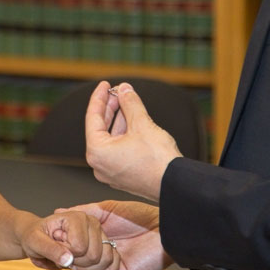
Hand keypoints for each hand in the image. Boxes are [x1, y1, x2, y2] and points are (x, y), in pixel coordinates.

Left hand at [15, 211, 119, 269]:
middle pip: (93, 255)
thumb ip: (50, 249)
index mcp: (75, 217)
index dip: (65, 254)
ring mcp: (100, 233)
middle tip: (63, 255)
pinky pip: (110, 265)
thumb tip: (68, 259)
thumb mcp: (34, 242)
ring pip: (104, 261)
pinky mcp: (104, 245)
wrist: (39, 238)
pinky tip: (83, 266)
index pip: (79, 247)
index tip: (56, 246)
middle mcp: (91, 222)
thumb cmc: (35, 236)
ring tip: (72, 259)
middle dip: (76, 263)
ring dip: (85, 268)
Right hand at [62, 200, 171, 269]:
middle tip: (83, 237)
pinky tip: (117, 251)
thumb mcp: (106, 209)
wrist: (163, 228)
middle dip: (74, 248)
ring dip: (93, 254)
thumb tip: (59, 211)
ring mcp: (109, 267)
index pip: (72, 246)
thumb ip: (83, 211)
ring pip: (86, 269)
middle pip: (75, 259)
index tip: (58, 232)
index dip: (65, 240)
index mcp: (96, 240)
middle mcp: (101, 255)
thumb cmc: (140, 216)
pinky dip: (106, 262)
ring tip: (109, 242)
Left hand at [85, 81, 181, 199]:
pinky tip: (133, 121)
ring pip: (111, 139)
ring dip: (119, 120)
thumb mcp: (142, 124)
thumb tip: (124, 89)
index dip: (99, 97)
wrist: (176, 185)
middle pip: (100, 128)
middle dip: (110, 108)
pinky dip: (123, 135)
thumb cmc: (157, 159)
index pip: (92, 117)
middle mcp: (99, 164)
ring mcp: (110, 172)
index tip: (105, 84)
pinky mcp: (123, 176)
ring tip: (127, 102)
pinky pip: (118, 150)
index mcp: (97, 152)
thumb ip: (130, 103)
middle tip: (117, 91)